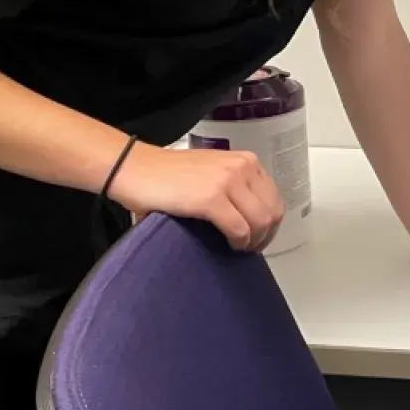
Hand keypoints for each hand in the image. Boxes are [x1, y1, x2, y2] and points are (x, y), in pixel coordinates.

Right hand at [105, 143, 284, 252]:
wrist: (135, 169)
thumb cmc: (167, 175)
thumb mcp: (211, 173)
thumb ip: (234, 188)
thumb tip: (250, 220)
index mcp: (245, 161)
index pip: (274, 198)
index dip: (270, 223)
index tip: (258, 237)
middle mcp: (242, 167)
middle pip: (272, 212)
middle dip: (265, 236)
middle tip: (250, 249)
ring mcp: (227, 181)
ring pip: (260, 222)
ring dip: (253, 242)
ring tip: (239, 249)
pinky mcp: (211, 198)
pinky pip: (239, 229)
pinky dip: (238, 242)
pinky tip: (229, 246)